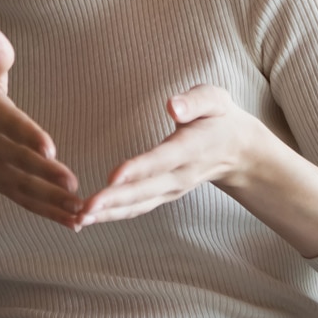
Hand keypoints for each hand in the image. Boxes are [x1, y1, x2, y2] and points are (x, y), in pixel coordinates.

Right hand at [0, 27, 82, 225]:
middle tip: (74, 187)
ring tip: (82, 213)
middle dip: (46, 177)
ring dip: (53, 203)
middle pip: (20, 162)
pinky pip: (25, 201)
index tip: (49, 149)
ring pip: (25, 188)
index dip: (29, 137)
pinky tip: (75, 222)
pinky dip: (48, 213)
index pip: (10, 126)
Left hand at [75, 85, 262, 227]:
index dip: (139, 168)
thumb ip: (195, 101)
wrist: (237, 150)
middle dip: (116, 199)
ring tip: (80, 217)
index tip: (113, 177)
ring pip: (140, 204)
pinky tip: (88, 218)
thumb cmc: (219, 117)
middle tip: (86, 207)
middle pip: (147, 189)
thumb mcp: (215, 100)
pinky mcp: (164, 195)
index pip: (163, 159)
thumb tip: (173, 106)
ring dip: (110, 213)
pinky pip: (138, 208)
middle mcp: (182, 174)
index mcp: (192, 146)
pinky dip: (114, 215)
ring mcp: (173, 189)